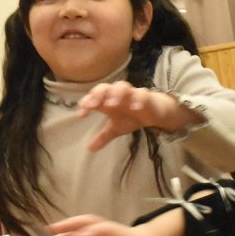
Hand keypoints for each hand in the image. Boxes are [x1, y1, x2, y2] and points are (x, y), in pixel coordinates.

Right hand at [49, 211, 182, 235]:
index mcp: (118, 232)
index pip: (103, 229)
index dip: (93, 231)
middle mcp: (106, 228)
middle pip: (87, 221)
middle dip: (72, 224)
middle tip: (55, 229)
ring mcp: (100, 231)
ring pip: (81, 225)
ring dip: (66, 227)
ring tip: (49, 232)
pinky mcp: (96, 235)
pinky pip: (80, 231)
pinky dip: (68, 233)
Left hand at [76, 82, 199, 151]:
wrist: (153, 112)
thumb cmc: (131, 116)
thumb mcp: (116, 128)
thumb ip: (103, 137)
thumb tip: (90, 149)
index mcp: (108, 100)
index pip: (94, 97)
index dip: (86, 103)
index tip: (81, 115)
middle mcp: (118, 95)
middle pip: (106, 87)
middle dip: (99, 94)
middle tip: (93, 105)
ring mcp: (131, 94)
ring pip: (122, 86)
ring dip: (116, 94)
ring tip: (112, 105)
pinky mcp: (146, 97)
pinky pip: (142, 94)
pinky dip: (138, 99)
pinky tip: (134, 108)